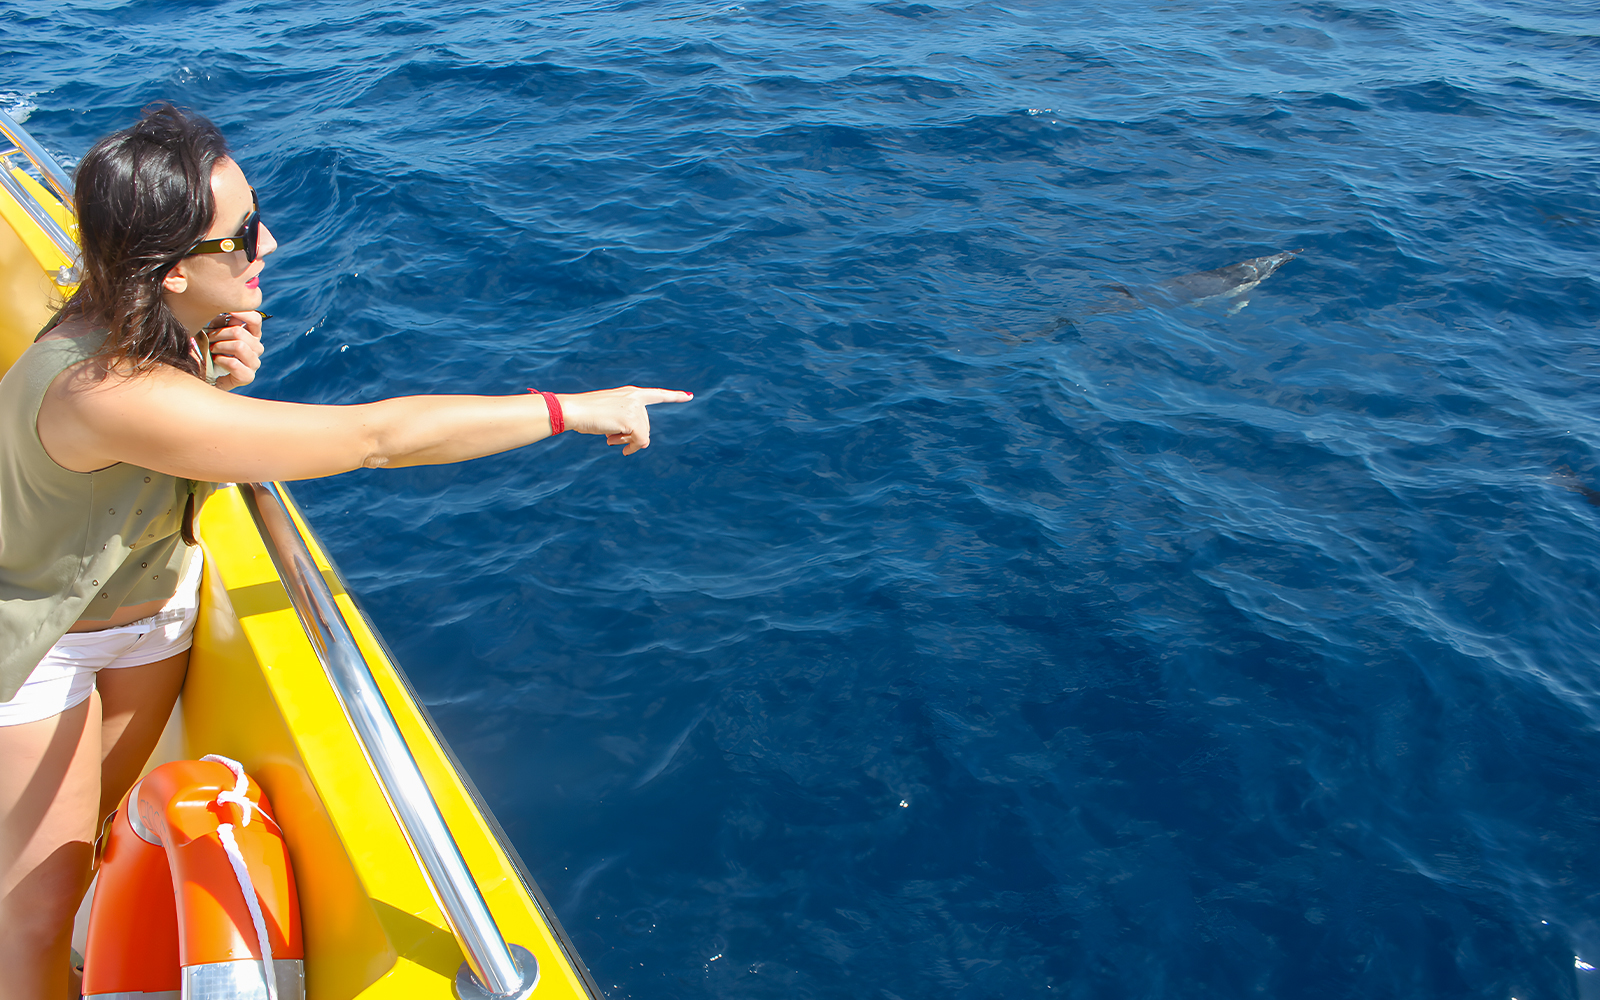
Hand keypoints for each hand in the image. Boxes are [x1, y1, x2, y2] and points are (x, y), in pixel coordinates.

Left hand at [205, 311, 265, 390]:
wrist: (207, 375)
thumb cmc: (210, 350)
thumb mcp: (215, 331)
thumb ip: (223, 321)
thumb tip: (231, 316)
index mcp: (252, 335)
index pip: (255, 319)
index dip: (242, 313)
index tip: (227, 312)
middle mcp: (256, 348)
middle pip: (240, 332)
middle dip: (219, 333)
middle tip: (208, 337)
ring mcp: (254, 363)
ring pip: (239, 346)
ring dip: (220, 346)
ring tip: (211, 349)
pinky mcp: (248, 376)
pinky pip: (234, 363)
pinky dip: (221, 360)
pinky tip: (216, 360)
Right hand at [557, 386, 693, 455]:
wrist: (574, 410)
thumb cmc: (586, 413)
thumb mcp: (609, 413)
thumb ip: (626, 420)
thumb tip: (639, 440)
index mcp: (631, 393)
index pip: (657, 394)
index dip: (674, 397)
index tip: (689, 396)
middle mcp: (636, 398)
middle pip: (646, 426)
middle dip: (632, 436)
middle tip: (612, 438)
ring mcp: (635, 408)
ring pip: (644, 435)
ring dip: (628, 442)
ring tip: (610, 437)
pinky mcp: (632, 420)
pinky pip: (641, 441)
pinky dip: (633, 447)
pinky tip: (619, 447)